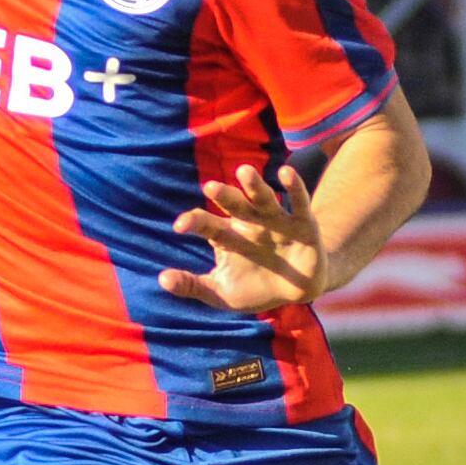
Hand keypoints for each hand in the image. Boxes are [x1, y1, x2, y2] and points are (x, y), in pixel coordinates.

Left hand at [162, 162, 326, 315]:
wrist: (297, 293)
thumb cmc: (255, 288)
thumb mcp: (221, 293)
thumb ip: (193, 286)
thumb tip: (162, 279)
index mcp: (228, 235)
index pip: (207, 224)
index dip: (194, 221)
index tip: (179, 225)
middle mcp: (250, 223)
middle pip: (235, 206)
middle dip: (224, 196)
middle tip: (210, 186)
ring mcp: (276, 222)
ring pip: (264, 200)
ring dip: (255, 186)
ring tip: (244, 171)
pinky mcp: (303, 225)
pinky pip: (299, 204)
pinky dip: (294, 188)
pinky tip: (286, 172)